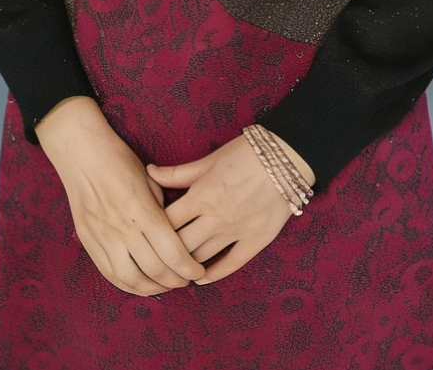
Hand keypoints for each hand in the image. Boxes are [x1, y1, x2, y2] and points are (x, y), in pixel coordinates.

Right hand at [34, 98, 205, 294]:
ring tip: (164, 285)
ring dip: (152, 288)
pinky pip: (108, 272)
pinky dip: (127, 285)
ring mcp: (102, 236)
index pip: (173, 253)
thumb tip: (177, 235)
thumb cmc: (119, 160)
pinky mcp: (87, 240)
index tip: (198, 271)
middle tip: (185, 280)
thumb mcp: (149, 180)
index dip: (189, 269)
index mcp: (142, 210)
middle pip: (155, 270)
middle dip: (176, 281)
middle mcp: (122, 227)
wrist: (80, 152)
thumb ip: (163, 210)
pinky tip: (140, 284)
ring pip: (130, 278)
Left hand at [149, 133, 306, 284]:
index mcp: (201, 196)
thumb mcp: (207, 160)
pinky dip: (214, 274)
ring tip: (173, 268)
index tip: (145, 234)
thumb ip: (177, 173)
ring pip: (203, 257)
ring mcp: (237, 231)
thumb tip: (149, 172)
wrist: (287, 158)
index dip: (152, 230)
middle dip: (165, 252)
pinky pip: (232, 264)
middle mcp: (216, 217)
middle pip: (181, 244)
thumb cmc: (244, 154)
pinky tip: (200, 279)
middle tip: (155, 256)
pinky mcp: (257, 240)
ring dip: (186, 265)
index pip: (167, 222)